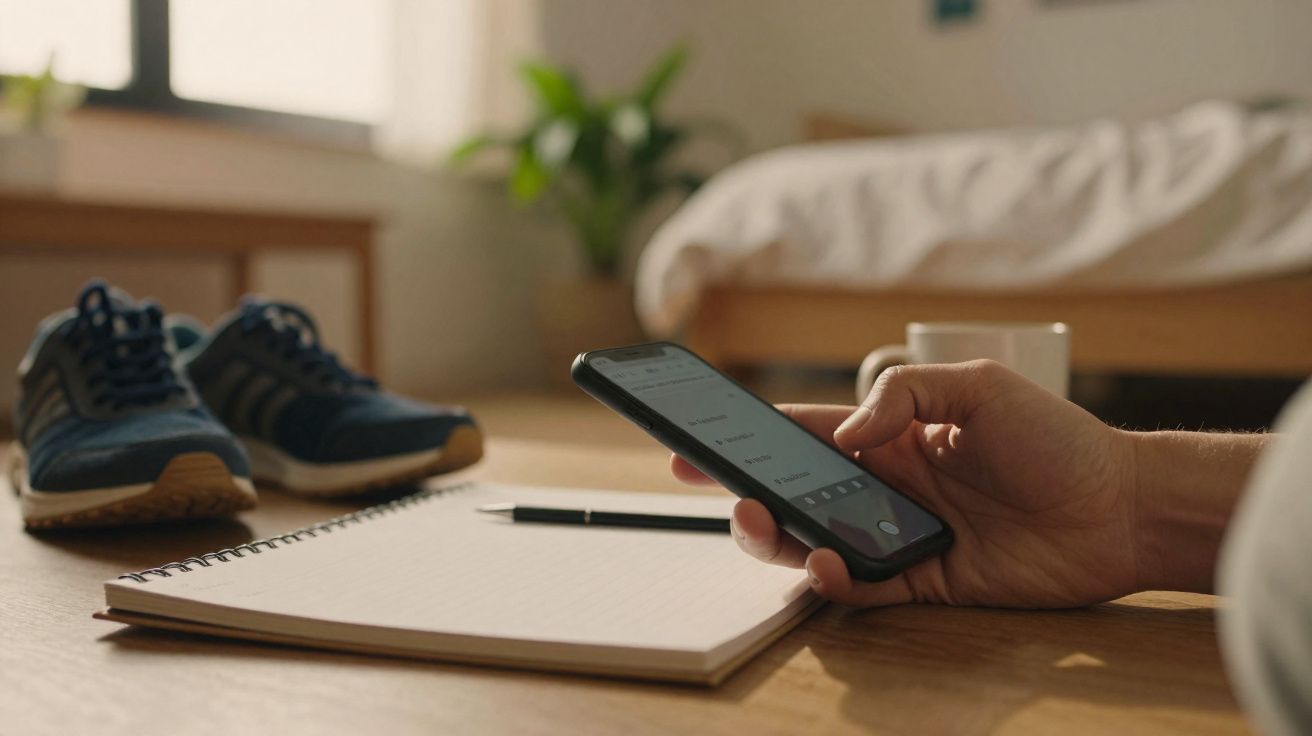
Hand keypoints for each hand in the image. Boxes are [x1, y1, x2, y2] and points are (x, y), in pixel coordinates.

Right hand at [672, 360, 1141, 608]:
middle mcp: (887, 487)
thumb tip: (846, 436)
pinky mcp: (926, 581)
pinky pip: (865, 587)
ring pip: (818, 543)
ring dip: (782, 538)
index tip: (694, 439)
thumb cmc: (1058, 438)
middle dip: (750, 494)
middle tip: (725, 493)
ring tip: (766, 525)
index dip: (747, 438)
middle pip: (797, 494)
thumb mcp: (979, 385)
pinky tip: (831, 564)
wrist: (1122, 507)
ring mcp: (902, 536)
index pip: (803, 435)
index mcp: (891, 436)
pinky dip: (838, 579)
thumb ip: (903, 396)